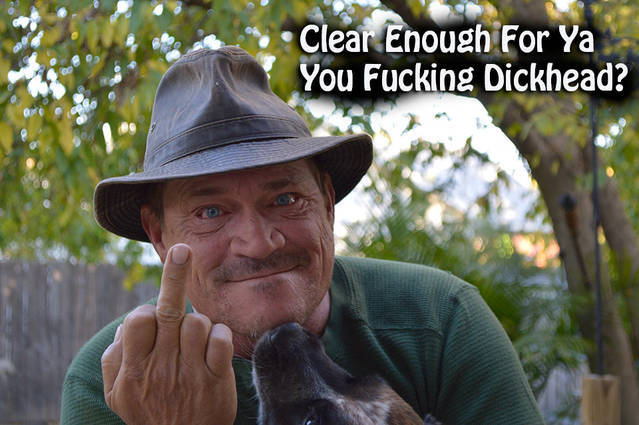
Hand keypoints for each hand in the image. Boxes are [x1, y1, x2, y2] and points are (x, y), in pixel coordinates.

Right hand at [101, 244, 236, 424]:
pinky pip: (221, 339)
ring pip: (198, 321)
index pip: (138, 319)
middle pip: (168, 310)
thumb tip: (126, 324)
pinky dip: (221, 337)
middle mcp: (161, 368)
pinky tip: (215, 349)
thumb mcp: (117, 394)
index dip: (146, 311)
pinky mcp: (216, 379)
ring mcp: (191, 373)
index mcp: (134, 368)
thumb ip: (113, 358)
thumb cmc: (149, 413)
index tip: (152, 318)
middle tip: (183, 250)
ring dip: (199, 325)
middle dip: (175, 275)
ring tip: (195, 345)